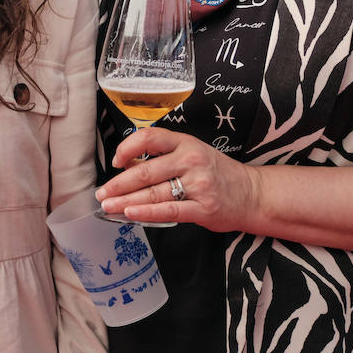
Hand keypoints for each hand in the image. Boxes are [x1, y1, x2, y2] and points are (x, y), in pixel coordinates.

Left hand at [94, 128, 261, 232]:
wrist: (251, 193)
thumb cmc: (215, 173)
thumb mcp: (191, 154)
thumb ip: (162, 158)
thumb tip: (126, 166)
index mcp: (185, 143)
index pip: (149, 137)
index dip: (127, 147)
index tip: (115, 161)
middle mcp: (191, 160)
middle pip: (146, 171)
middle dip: (118, 184)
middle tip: (101, 193)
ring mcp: (198, 184)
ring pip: (153, 193)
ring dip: (126, 201)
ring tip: (108, 206)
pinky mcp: (203, 208)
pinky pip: (168, 211)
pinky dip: (146, 213)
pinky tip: (129, 214)